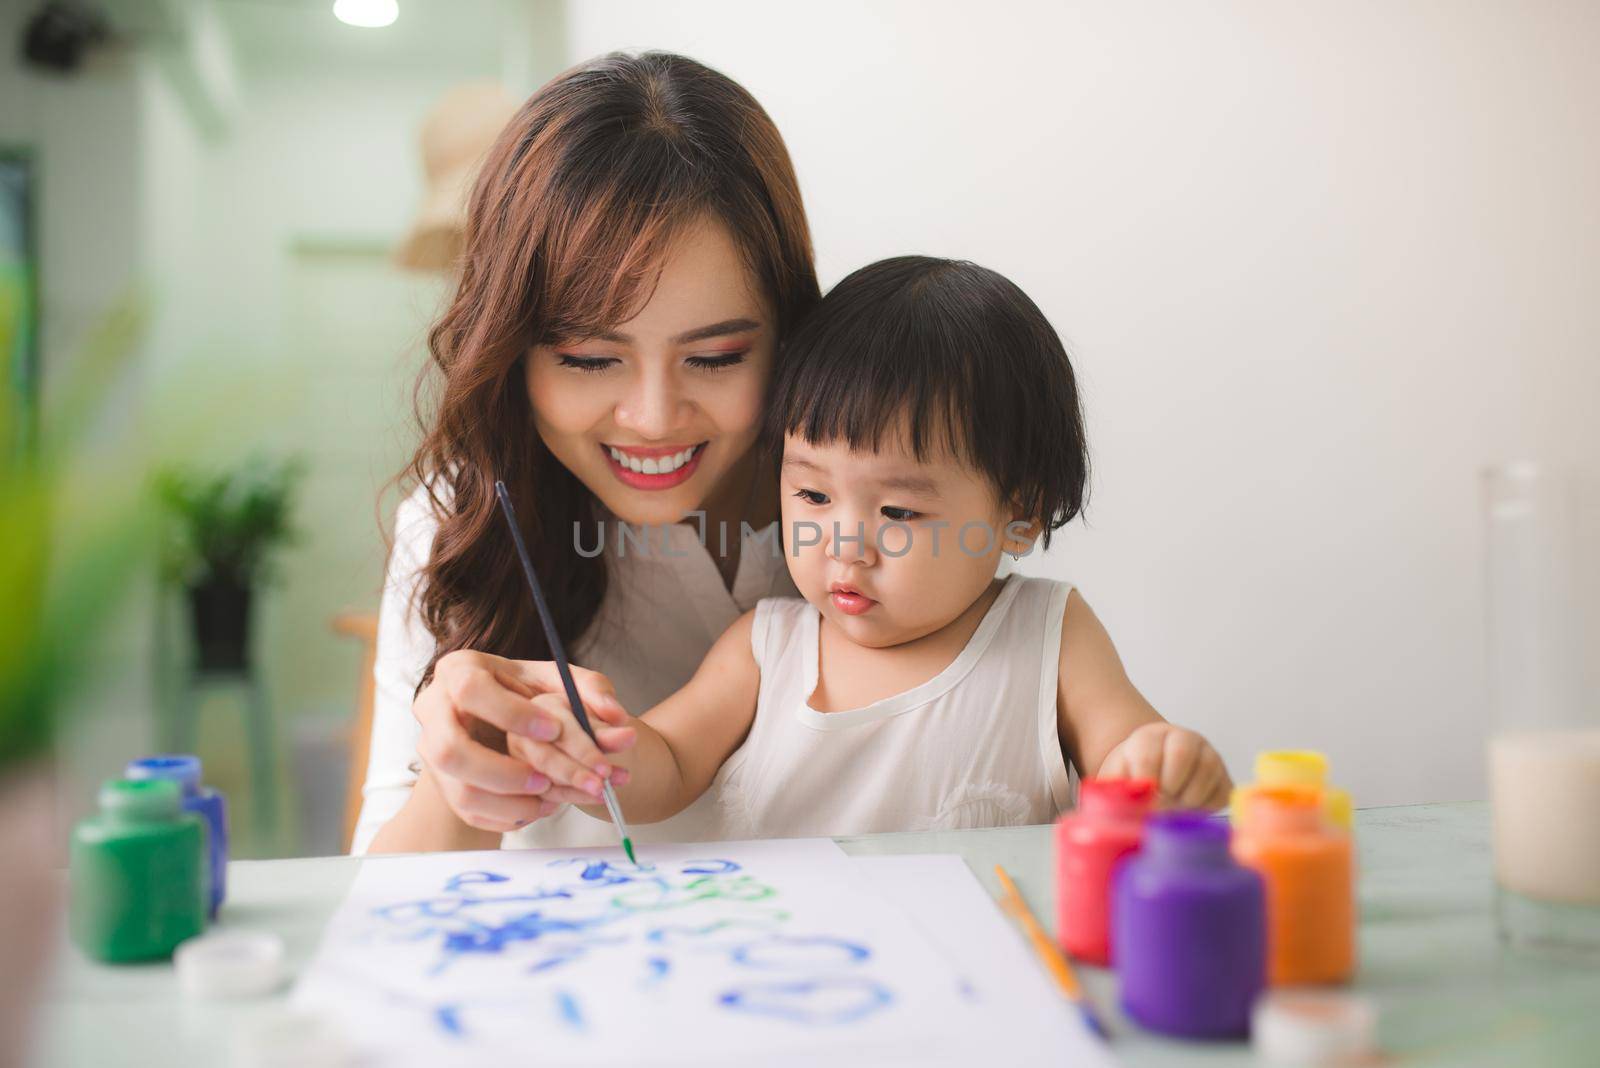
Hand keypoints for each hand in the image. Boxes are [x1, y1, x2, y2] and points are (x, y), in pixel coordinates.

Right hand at [413, 650, 635, 832]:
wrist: (500, 719)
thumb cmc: (528, 693)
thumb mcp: (557, 679)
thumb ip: (591, 689)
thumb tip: (617, 717)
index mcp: (460, 670)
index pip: (471, 690)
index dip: (511, 714)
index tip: (554, 729)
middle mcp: (435, 710)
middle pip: (449, 750)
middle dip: (501, 772)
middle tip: (547, 780)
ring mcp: (433, 751)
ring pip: (458, 790)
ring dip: (507, 800)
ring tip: (549, 798)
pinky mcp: (444, 784)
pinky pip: (468, 811)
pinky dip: (506, 816)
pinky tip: (539, 807)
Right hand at [504, 692, 637, 801]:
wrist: (568, 731)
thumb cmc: (576, 713)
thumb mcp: (590, 701)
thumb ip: (605, 704)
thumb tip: (619, 717)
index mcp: (540, 708)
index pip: (560, 731)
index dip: (584, 751)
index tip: (605, 767)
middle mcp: (523, 735)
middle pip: (546, 759)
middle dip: (577, 774)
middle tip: (602, 785)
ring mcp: (517, 761)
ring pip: (544, 782)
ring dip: (579, 791)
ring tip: (606, 793)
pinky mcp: (520, 783)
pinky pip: (543, 798)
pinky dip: (571, 799)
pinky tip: (594, 797)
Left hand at [1097, 722, 1231, 809]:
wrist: (1157, 782)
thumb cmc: (1133, 780)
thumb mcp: (1116, 780)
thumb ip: (1112, 790)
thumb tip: (1120, 812)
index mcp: (1150, 736)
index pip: (1148, 755)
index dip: (1145, 782)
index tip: (1144, 797)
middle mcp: (1184, 738)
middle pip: (1181, 755)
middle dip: (1168, 787)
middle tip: (1160, 802)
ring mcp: (1209, 756)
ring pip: (1205, 776)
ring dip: (1186, 801)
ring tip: (1172, 807)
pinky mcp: (1224, 778)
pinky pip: (1220, 795)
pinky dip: (1204, 809)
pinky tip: (1188, 810)